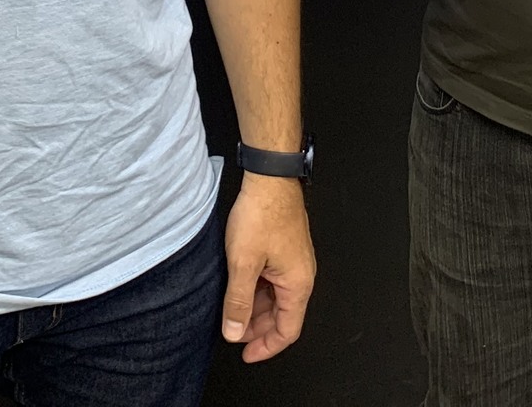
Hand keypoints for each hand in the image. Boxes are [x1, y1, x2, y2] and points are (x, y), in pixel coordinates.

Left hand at [221, 175, 314, 362]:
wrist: (270, 177)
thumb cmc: (263, 213)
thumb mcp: (243, 263)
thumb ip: (238, 301)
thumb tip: (235, 331)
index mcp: (298, 284)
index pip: (287, 331)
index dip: (266, 347)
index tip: (246, 353)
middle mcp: (301, 275)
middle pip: (282, 316)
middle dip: (257, 328)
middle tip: (233, 332)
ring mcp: (294, 261)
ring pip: (276, 297)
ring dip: (255, 307)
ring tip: (231, 309)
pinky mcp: (284, 249)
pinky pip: (273, 280)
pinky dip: (257, 289)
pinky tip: (238, 285)